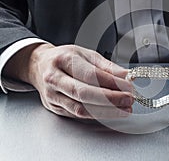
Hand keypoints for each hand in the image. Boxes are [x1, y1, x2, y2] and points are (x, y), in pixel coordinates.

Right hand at [4, 44, 133, 118]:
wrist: (39, 65)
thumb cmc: (65, 58)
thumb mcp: (86, 54)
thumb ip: (107, 66)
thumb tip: (127, 76)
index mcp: (64, 60)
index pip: (91, 75)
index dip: (112, 83)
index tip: (129, 87)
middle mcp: (55, 78)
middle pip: (84, 93)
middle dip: (110, 99)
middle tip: (129, 100)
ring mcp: (53, 95)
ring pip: (80, 109)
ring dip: (106, 111)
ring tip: (124, 109)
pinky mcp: (55, 108)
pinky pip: (78, 115)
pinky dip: (97, 115)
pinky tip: (111, 112)